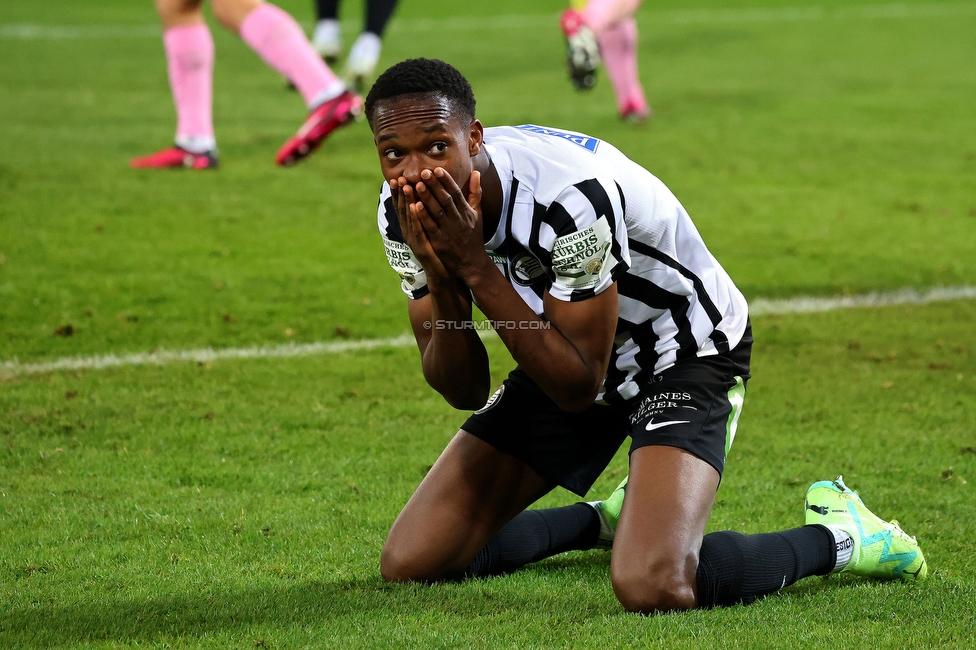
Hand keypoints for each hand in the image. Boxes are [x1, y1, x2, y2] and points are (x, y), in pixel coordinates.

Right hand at [389, 177, 449, 282]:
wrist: (443, 272)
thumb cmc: (439, 249)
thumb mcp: (433, 230)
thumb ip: (431, 214)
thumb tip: (428, 198)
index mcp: (413, 226)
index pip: (405, 206)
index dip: (401, 193)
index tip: (399, 177)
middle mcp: (410, 232)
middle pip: (404, 209)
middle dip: (400, 194)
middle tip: (398, 177)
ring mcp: (415, 240)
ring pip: (410, 218)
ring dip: (407, 201)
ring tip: (406, 186)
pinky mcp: (422, 247)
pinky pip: (419, 229)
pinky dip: (417, 217)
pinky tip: (416, 206)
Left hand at [411, 167, 491, 282]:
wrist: (471, 262)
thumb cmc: (473, 236)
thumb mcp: (477, 213)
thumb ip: (475, 192)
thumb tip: (476, 172)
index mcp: (466, 212)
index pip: (456, 193)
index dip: (446, 181)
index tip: (437, 169)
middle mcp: (458, 220)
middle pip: (445, 200)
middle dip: (434, 186)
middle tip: (424, 172)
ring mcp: (448, 231)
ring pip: (436, 212)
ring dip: (426, 198)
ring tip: (416, 185)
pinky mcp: (439, 242)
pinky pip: (430, 227)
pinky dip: (423, 216)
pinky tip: (414, 206)